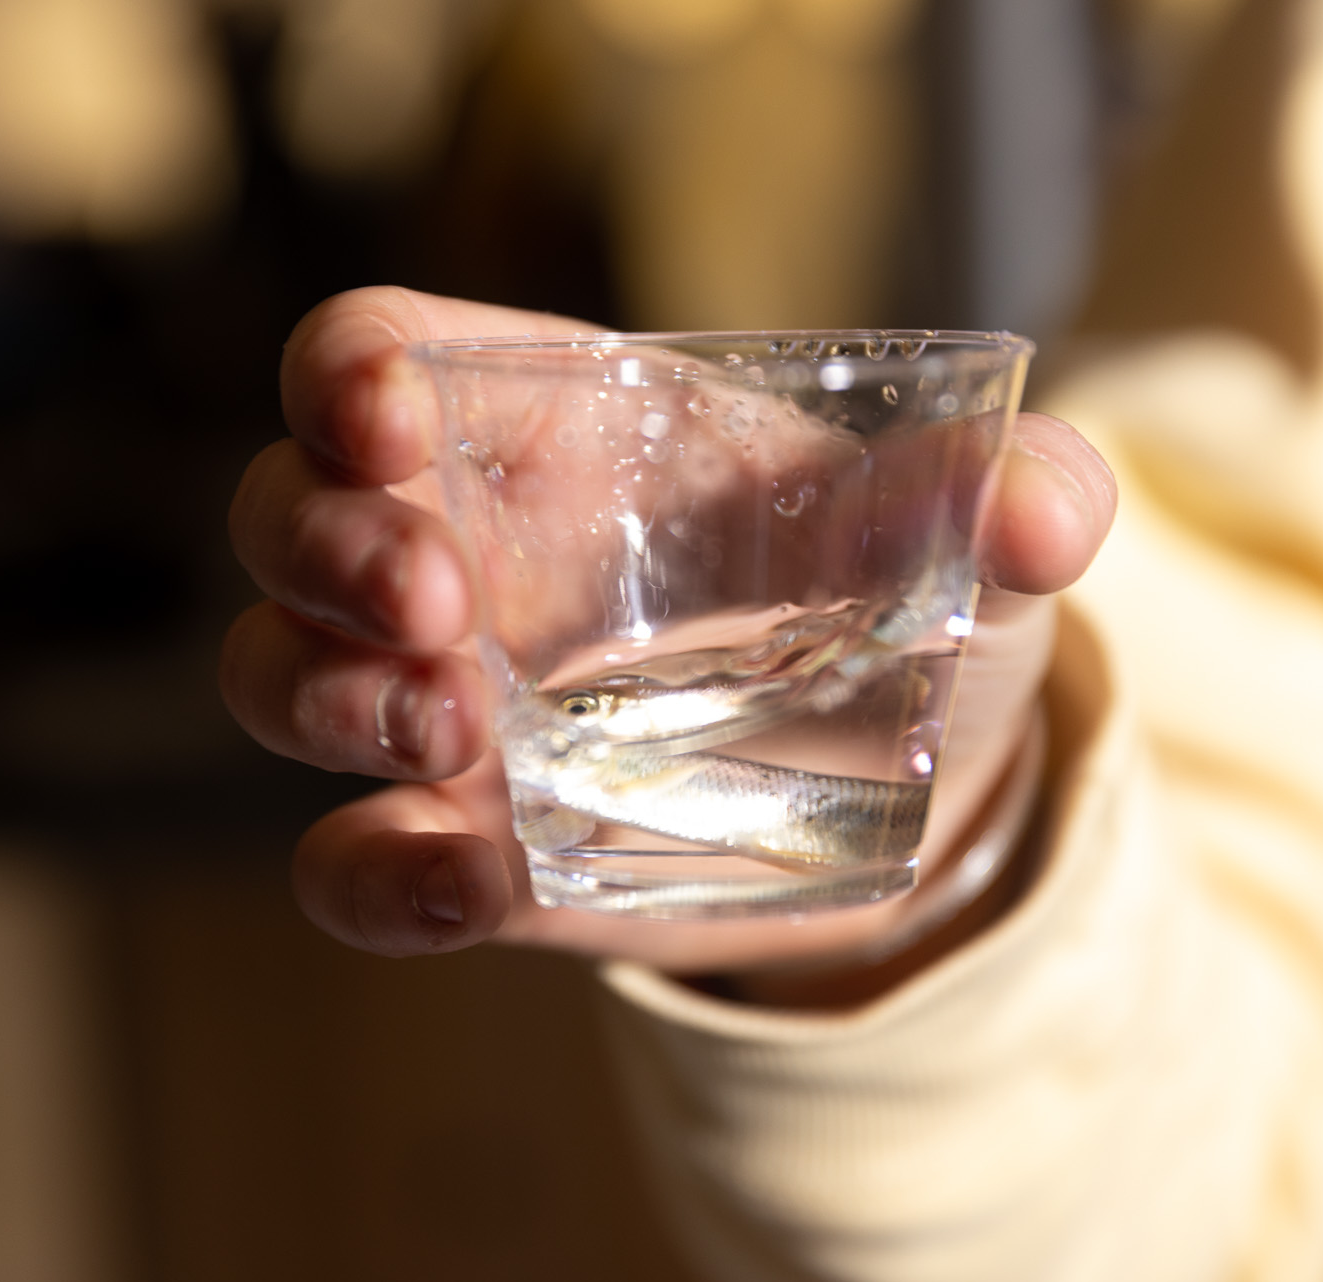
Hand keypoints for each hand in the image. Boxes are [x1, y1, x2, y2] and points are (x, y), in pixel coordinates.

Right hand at [222, 288, 1115, 986]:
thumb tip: (1042, 512)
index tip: (391, 416)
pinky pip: (347, 867)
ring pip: (280, 677)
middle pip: (287, 512)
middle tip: (440, 604)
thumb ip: (1014, 501)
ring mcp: (454, 709)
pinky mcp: (470, 849)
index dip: (348, 373)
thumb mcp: (977, 545)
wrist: (919, 797)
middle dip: (323, 547)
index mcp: (560, 432)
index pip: (379, 355)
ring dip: (326, 699)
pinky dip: (371, 882)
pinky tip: (466, 884)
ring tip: (460, 730)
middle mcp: (473, 557)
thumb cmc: (919, 612)